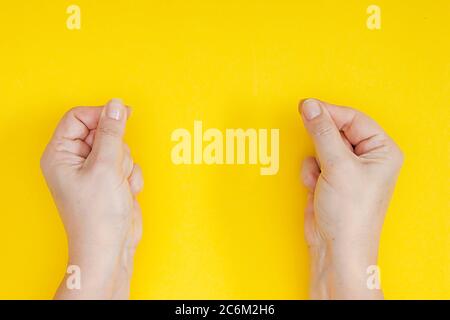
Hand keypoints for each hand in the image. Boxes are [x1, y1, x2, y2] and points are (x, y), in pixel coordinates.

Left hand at [41, 99, 142, 298]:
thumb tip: (116, 105)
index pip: (79, 117)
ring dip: (126, 165)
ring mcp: (93, 171)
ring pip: (119, 147)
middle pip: (102, 131)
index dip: (102, 115)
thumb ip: (112, 132)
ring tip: (119, 184)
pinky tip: (125, 192)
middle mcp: (74, 160)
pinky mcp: (110, 180)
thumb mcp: (105, 166)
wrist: (110, 248)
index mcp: (60, 154)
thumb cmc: (97, 215)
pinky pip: (128, 163)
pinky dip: (132, 176)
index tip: (124, 115)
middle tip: (114, 166)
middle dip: (117, 148)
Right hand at [299, 99, 402, 298]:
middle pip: (337, 130)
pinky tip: (315, 187)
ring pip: (322, 145)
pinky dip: (310, 172)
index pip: (354, 119)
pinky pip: (314, 162)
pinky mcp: (331, 179)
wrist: (336, 249)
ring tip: (321, 176)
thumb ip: (321, 132)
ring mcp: (348, 169)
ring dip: (315, 159)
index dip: (329, 111)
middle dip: (321, 140)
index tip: (306, 106)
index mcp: (381, 151)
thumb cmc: (350, 213)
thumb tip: (310, 105)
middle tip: (311, 140)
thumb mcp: (337, 165)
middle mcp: (367, 158)